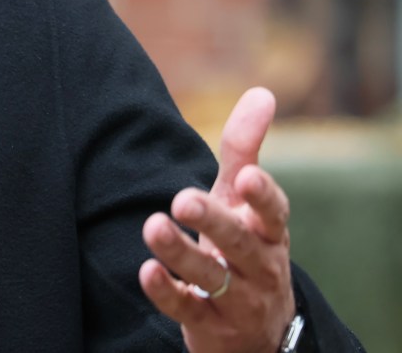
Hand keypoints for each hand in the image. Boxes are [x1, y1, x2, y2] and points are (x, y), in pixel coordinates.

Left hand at [139, 87, 295, 352]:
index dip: (262, 196)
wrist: (256, 330)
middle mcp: (259, 265)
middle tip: (181, 198)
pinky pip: (187, 309)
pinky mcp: (209, 324)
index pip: (273, 212)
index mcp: (269, 231)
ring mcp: (236, 298)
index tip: (245, 176)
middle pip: (238, 242)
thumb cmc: (244, 246)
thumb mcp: (243, 200)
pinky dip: (167, 292)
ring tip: (152, 226)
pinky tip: (146, 271)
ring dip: (181, 252)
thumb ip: (246, 149)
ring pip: (211, 276)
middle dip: (213, 220)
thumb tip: (262, 92)